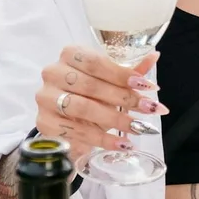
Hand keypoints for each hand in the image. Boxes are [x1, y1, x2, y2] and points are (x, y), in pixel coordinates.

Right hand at [35, 46, 165, 152]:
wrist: (66, 118)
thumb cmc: (90, 92)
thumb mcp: (110, 80)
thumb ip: (130, 70)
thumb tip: (154, 56)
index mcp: (70, 54)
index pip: (96, 62)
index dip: (122, 75)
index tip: (146, 86)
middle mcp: (53, 73)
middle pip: (91, 86)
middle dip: (123, 98)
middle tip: (148, 109)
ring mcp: (46, 98)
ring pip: (83, 108)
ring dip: (115, 120)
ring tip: (137, 127)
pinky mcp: (44, 123)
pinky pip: (75, 132)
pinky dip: (101, 139)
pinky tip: (120, 144)